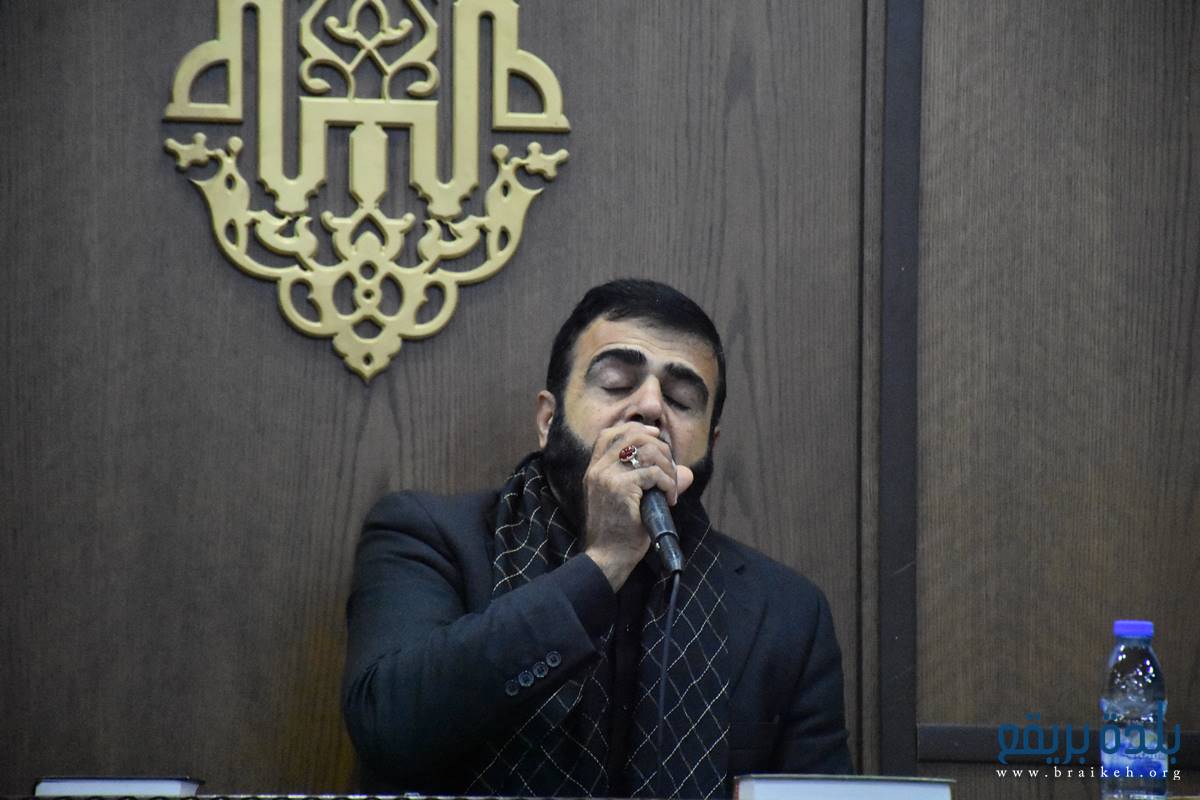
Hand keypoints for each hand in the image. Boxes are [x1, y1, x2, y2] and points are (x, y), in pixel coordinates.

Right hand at [581, 422, 694, 589]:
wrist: (607, 558)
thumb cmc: (619, 533)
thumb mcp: (632, 502)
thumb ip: (653, 482)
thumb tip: (687, 473)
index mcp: (595, 470)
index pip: (611, 433)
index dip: (637, 429)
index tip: (657, 437)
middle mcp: (598, 469)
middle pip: (633, 435)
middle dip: (660, 448)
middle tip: (670, 472)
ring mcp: (607, 477)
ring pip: (646, 451)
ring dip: (667, 467)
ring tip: (670, 487)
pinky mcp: (620, 488)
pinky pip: (653, 473)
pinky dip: (667, 483)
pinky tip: (669, 499)